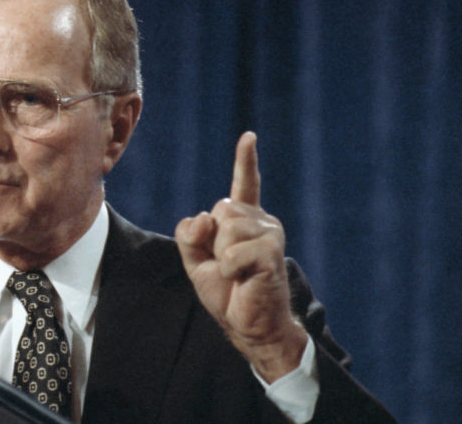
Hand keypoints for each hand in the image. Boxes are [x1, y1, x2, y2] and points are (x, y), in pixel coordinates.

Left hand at [174, 131, 307, 381]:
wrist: (248, 324)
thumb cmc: (226, 292)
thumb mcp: (195, 261)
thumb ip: (189, 235)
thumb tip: (204, 216)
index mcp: (243, 220)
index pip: (244, 184)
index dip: (245, 161)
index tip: (249, 136)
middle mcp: (261, 221)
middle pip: (220, 210)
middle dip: (212, 240)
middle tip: (227, 264)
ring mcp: (270, 233)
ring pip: (225, 228)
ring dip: (221, 256)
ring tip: (237, 272)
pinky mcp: (271, 251)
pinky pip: (233, 252)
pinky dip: (228, 268)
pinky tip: (242, 278)